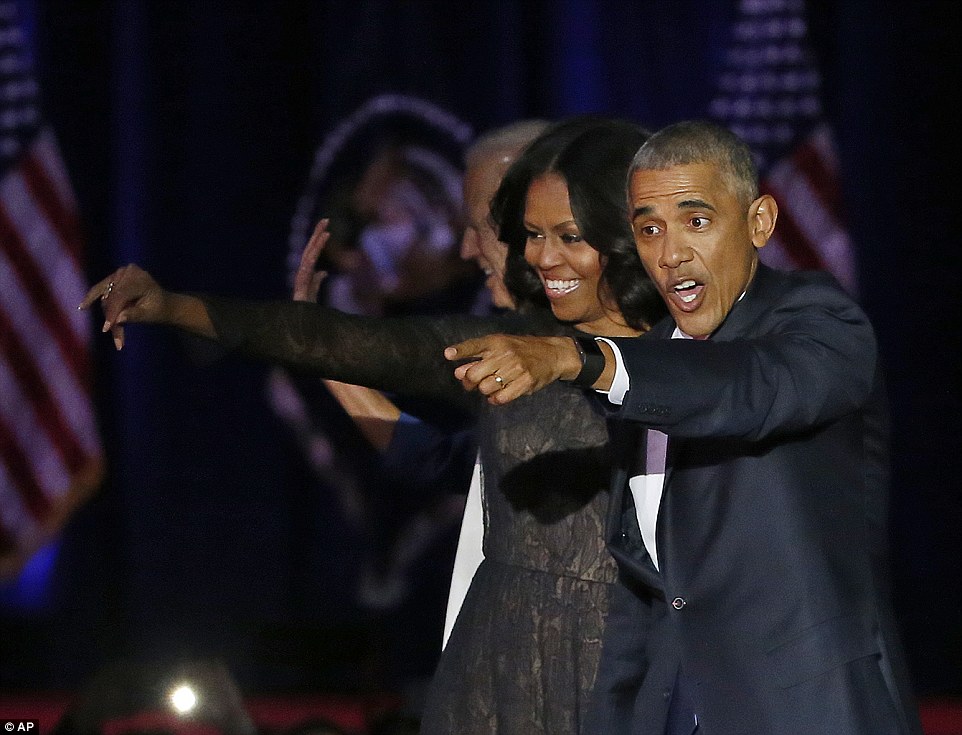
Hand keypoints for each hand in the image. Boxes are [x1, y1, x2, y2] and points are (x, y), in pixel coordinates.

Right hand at [293, 218, 329, 301]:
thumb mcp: (314, 291)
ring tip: (326, 233)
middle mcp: (302, 272)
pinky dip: (310, 262)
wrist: (301, 322)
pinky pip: (305, 272)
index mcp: (306, 271)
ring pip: (308, 258)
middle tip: (326, 219)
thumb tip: (324, 272)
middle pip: (310, 249)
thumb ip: (317, 280)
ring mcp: (300, 279)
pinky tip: (316, 253)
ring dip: (317, 245)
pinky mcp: (300, 288)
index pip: (313, 251)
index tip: (327, 227)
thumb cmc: (306, 307)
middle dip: (317, 234)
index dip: (319, 239)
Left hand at [443, 334, 581, 404]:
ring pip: (486, 388)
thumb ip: (478, 358)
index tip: (448, 354)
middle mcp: (505, 353)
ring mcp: (516, 368)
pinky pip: (501, 398)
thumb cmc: (521, 350)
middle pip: (474, 375)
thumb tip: (458, 372)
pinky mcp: (526, 382)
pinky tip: (497, 396)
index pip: (474, 345)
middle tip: (473, 384)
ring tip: (491, 387)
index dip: (460, 350)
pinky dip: (495, 400)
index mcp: (496, 342)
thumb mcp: (500, 347)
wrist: (553, 354)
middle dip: (470, 383)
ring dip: (484, 391)